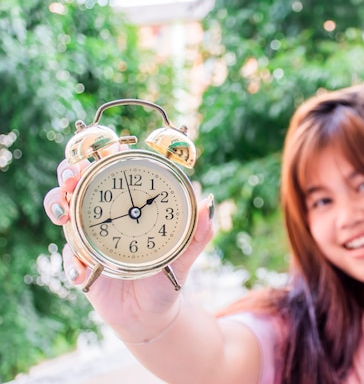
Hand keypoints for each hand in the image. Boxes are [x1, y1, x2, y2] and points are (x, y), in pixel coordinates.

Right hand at [43, 154, 215, 338]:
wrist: (152, 315)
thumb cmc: (167, 277)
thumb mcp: (185, 253)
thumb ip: (199, 232)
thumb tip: (208, 204)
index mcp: (128, 207)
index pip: (112, 172)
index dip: (105, 154)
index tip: (109, 146)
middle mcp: (103, 217)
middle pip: (76, 184)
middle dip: (68, 172)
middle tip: (72, 174)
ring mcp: (87, 240)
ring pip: (62, 213)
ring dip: (57, 206)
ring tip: (64, 213)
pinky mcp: (81, 266)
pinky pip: (70, 259)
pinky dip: (72, 263)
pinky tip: (83, 271)